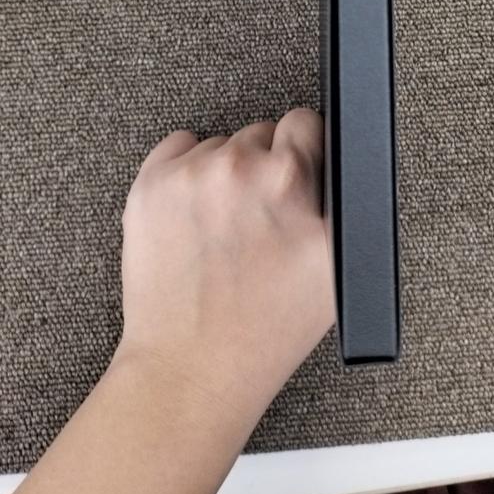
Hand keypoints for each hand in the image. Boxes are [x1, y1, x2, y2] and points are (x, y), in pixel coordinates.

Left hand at [115, 108, 333, 433]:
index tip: (293, 180)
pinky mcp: (151, 184)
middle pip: (259, 134)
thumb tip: (341, 161)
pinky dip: (184, 174)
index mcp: (292, 179)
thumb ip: (342, 201)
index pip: (303, 123)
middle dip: (262, 169)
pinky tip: (192, 218)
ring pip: (218, 147)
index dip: (302, 153)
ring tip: (221, 232)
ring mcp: (192, 174)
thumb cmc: (265, 330)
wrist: (191, 369)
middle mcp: (243, 167)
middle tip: (257, 222)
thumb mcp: (336, 267)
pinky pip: (177, 150)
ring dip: (222, 176)